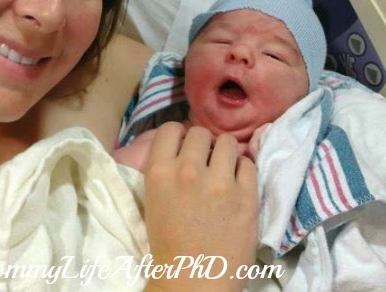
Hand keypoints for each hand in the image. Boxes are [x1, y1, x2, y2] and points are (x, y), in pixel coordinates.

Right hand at [143, 123, 258, 291]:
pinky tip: (238, 184)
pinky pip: (249, 164)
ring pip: (227, 142)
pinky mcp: (247, 197)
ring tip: (224, 170)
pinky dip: (243, 170)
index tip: (184, 147)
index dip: (179, 135)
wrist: (193, 280)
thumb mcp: (154, 197)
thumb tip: (184, 146)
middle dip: (203, 144)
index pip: (171, 128)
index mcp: (159, 171)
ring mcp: (220, 183)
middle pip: (200, 132)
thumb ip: (165, 168)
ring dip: (224, 153)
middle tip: (205, 161)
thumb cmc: (168, 243)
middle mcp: (188, 170)